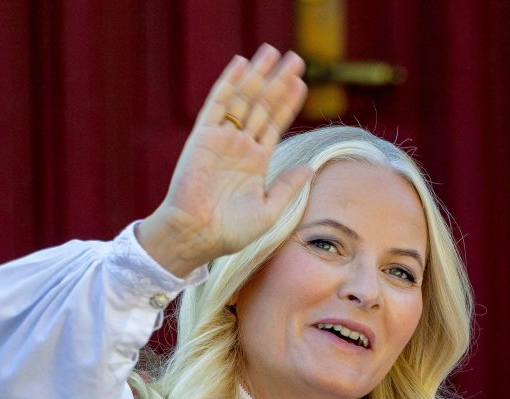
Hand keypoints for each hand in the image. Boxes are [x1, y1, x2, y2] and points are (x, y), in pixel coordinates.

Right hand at [137, 45, 311, 276]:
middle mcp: (240, 146)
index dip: (288, 103)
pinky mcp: (203, 136)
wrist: (198, 235)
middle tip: (296, 59)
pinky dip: (229, 83)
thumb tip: (311, 167)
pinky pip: (217, 104)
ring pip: (243, 98)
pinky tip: (242, 64)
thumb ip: (288, 186)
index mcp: (256, 162)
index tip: (302, 83)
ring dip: (258, 75)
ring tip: (273, 52)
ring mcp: (222, 139)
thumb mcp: (269, 210)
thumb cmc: (232, 231)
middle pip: (262, 105)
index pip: (275, 124)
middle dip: (278, 82)